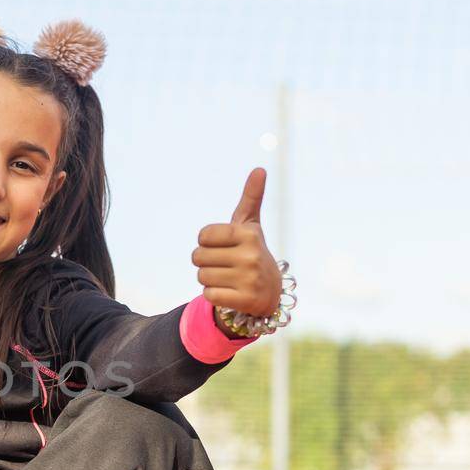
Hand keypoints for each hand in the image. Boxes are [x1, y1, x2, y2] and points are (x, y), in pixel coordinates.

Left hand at [192, 167, 281, 317]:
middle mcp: (251, 256)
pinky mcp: (246, 300)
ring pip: (202, 277)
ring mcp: (250, 279)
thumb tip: (259, 169)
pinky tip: (230, 292)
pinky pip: (209, 295)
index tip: (223, 246)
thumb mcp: (250, 225)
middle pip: (198, 257)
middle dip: (205, 262)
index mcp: (248, 234)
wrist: (270, 291)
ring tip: (228, 278)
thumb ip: (251, 198)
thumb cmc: (251, 252)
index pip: (203, 235)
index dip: (206, 242)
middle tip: (225, 264)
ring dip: (209, 279)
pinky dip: (215, 295)